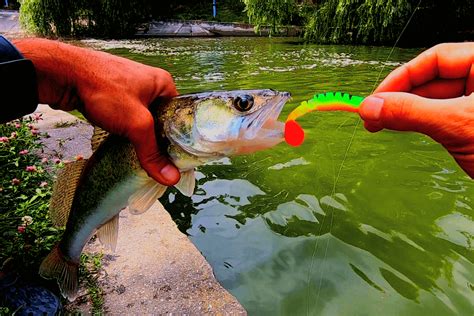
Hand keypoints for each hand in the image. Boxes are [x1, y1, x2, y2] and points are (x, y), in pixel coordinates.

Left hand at [14, 38, 179, 185]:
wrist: (62, 74)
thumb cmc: (106, 91)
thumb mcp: (136, 124)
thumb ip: (153, 153)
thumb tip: (171, 179)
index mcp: (163, 83)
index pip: (179, 115)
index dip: (178, 139)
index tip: (176, 160)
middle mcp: (149, 83)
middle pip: (161, 120)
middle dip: (157, 140)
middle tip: (158, 162)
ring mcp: (129, 88)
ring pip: (142, 120)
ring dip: (139, 136)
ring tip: (140, 155)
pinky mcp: (112, 95)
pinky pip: (126, 117)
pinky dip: (125, 130)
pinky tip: (122, 143)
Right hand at [359, 43, 473, 176]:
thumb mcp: (457, 125)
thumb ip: (410, 112)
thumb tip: (370, 106)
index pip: (436, 59)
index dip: (402, 77)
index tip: (376, 97)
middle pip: (431, 80)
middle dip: (399, 97)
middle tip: (371, 115)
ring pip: (432, 101)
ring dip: (405, 112)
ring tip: (378, 124)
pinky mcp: (472, 125)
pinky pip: (438, 117)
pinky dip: (417, 123)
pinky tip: (399, 128)